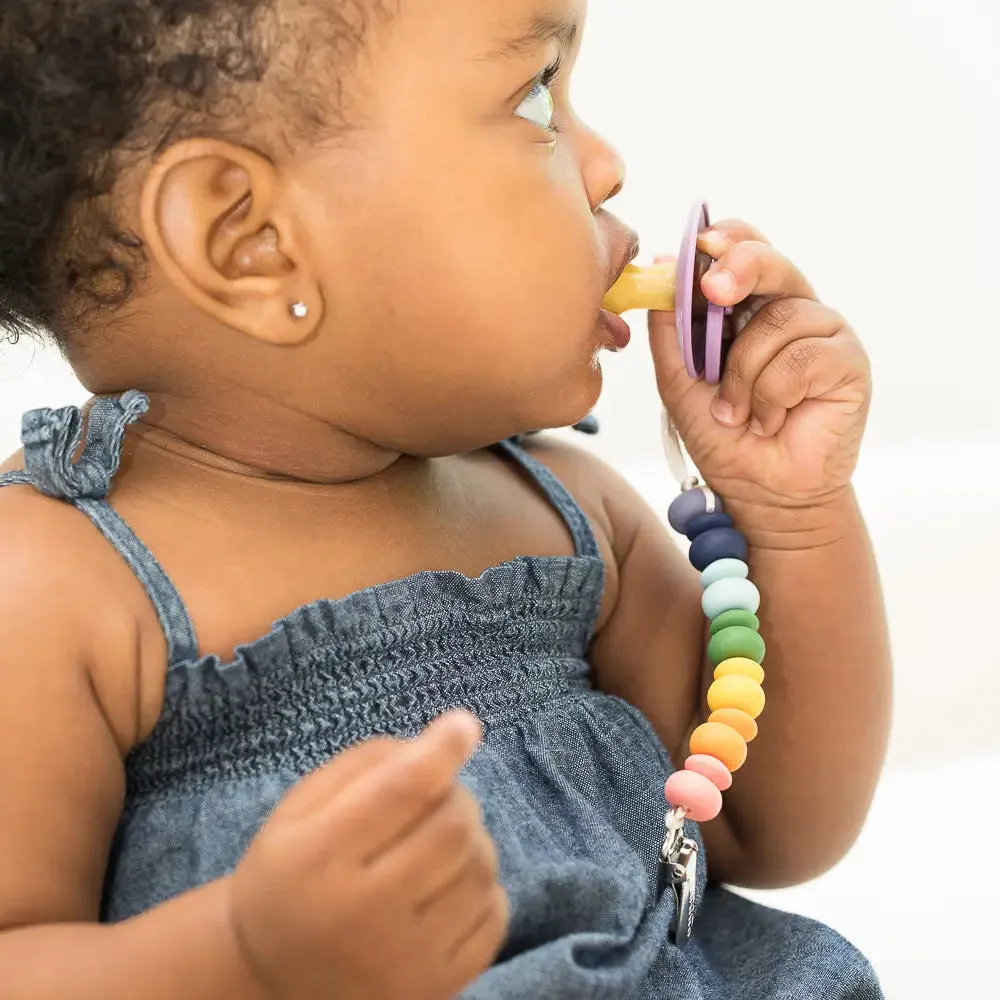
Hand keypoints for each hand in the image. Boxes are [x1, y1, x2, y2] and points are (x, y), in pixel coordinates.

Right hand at [228, 711, 506, 999]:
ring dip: (472, 840)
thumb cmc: (289, 876)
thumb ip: (363, 766)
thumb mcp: (298, 811)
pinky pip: (494, 917)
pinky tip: (450, 885)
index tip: (464, 725)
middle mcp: (362, 914)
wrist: (272, 981)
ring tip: (439, 843)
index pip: (401, 790)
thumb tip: (440, 740)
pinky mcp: (437, 990)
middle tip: (436, 798)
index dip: (442, 749)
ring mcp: (404, 961)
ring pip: (479, 868)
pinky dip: (484, 887)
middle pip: (451, 827)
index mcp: (317, 858)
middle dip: (455, 797)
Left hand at [649, 220, 870, 512]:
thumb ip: (670, 329)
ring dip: (743, 375)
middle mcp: (791, 310)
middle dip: (740, 268)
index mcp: (751, 306)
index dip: (726, 240)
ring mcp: (824, 333)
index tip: (699, 246)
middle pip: (771, 264)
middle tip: (713, 288)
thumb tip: (661, 268)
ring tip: (739, 412)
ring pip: (778, 321)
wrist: (758, 490)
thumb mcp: (680, 380)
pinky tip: (771, 420)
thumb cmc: (724, 436)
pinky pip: (801, 358)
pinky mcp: (849, 362)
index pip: (745, 250)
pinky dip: (771, 395)